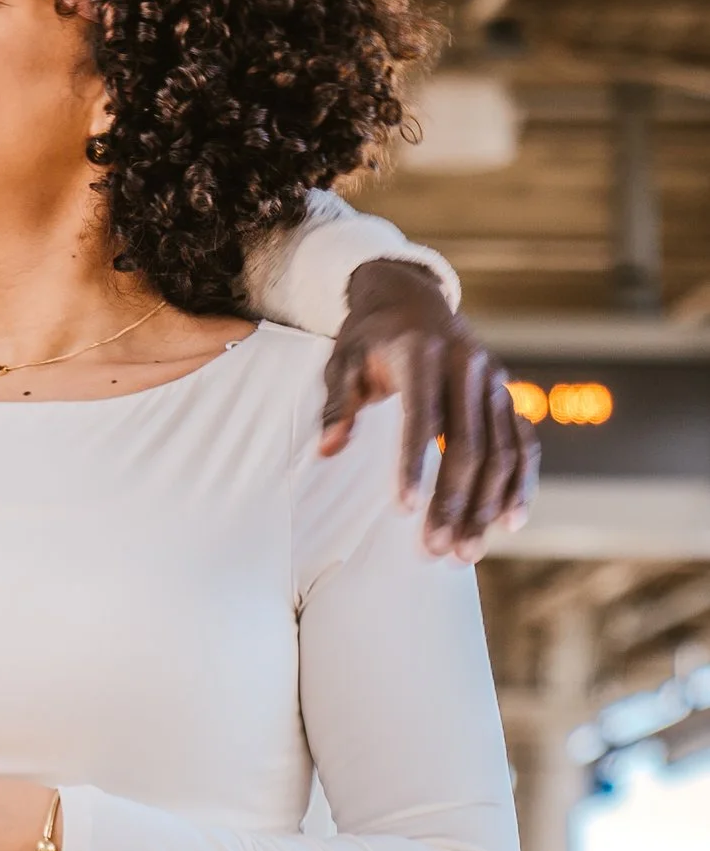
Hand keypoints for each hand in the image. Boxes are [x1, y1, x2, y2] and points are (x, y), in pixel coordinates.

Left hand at [318, 259, 532, 556]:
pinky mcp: (507, 395)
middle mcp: (468, 366)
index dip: (414, 465)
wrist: (412, 299)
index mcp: (422, 354)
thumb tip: (328, 450)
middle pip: (469, 444)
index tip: (404, 510)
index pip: (422, 417)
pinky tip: (511, 522)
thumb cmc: (369, 337)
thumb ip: (338, 403)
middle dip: (454, 501)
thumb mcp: (342, 359)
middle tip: (436, 550)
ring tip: (466, 551)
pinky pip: (523, 443)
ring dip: (487, 505)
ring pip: (502, 451)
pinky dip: (521, 483)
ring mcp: (494, 381)